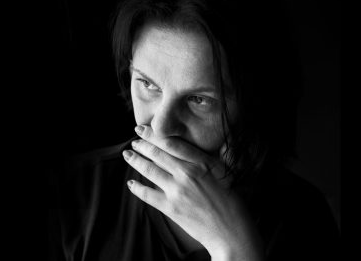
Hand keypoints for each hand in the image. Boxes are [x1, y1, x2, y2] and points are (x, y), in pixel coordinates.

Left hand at [123, 125, 263, 260]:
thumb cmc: (231, 201)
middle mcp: (187, 173)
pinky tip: (131, 183)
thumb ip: (209, 157)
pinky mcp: (171, 208)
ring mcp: (177, 190)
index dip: (153, 134)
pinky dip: (137, 188)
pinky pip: (148, 194)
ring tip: (128, 155)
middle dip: (142, 145)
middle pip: (157, 153)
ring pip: (149, 170)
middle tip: (134, 141)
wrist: (231, 231)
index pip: (171, 143)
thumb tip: (200, 144)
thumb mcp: (223, 172)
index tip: (143, 128)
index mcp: (201, 162)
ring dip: (136, 161)